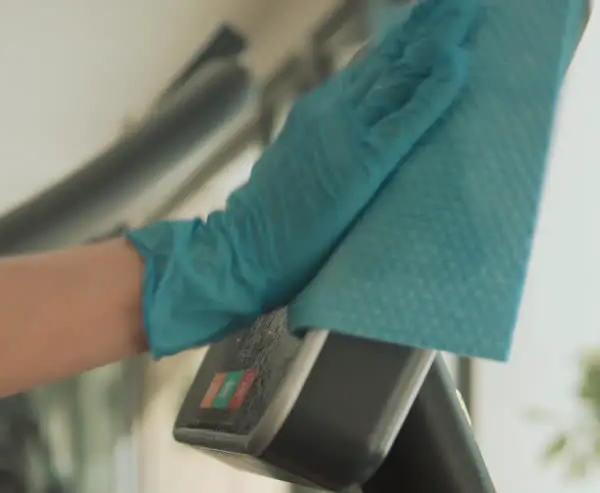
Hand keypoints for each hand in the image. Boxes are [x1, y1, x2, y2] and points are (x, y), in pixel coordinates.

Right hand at [127, 0, 480, 357]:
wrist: (239, 251)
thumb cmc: (270, 227)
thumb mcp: (301, 169)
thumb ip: (328, 146)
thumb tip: (357, 140)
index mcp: (320, 113)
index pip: (374, 65)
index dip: (409, 37)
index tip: (438, 13)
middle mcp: (333, 112)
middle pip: (392, 59)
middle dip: (430, 25)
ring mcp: (345, 135)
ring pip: (400, 77)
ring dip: (439, 41)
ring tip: (468, 10)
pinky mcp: (360, 165)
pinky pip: (403, 122)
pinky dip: (432, 92)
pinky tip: (457, 65)